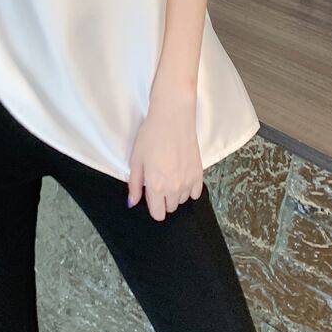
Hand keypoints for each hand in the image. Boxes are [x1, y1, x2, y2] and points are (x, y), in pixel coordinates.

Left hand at [126, 81, 203, 220]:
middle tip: (159, 180)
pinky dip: (189, 188)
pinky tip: (183, 174)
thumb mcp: (136, 159)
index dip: (153, 206)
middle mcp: (174, 188)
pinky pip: (195, 193)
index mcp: (156, 186)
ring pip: (182, 200)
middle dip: (163, 199)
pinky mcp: (199, 173)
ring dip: (176, 193)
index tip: (151, 194)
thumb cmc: (151, 135)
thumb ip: (134, 184)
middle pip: (170, 208)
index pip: (158, 214)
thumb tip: (132, 203)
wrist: (173, 117)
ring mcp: (189, 181)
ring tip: (171, 174)